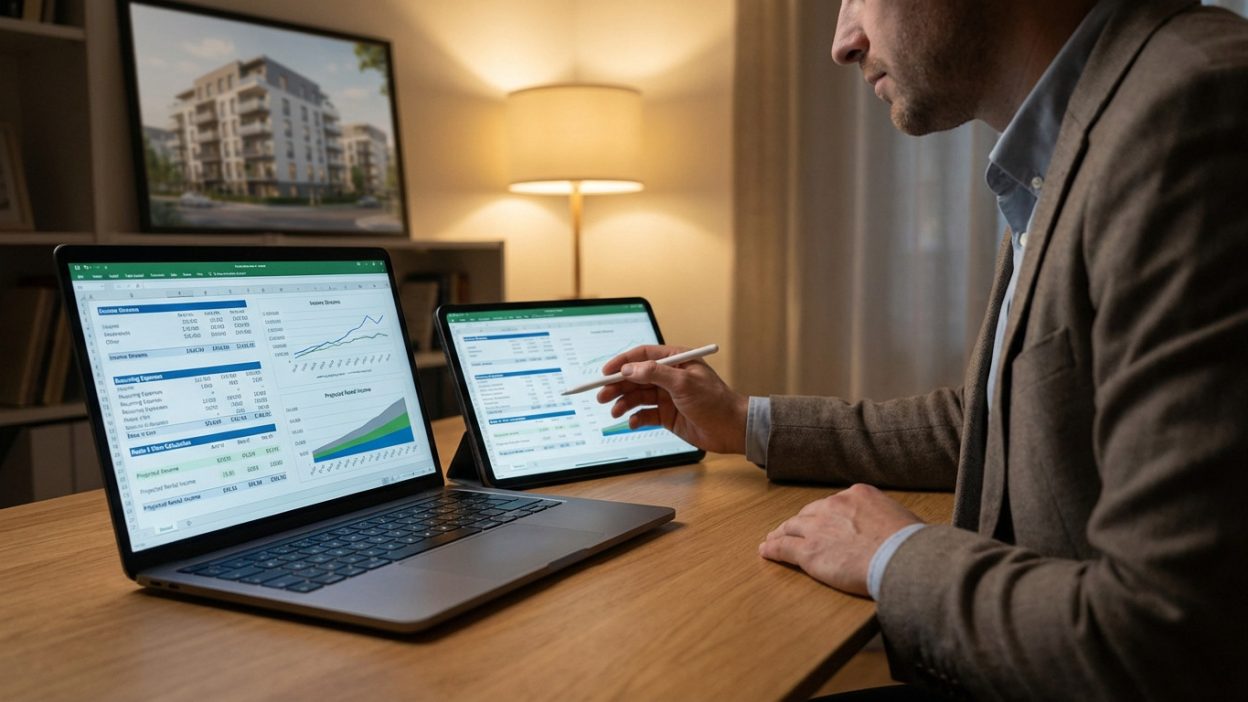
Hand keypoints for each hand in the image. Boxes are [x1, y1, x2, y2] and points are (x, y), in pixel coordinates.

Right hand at [595, 344, 748, 454]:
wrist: (731, 429)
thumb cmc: (715, 401)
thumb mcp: (684, 382)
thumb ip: (655, 373)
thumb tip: (630, 369)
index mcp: (675, 361)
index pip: (642, 356)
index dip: (622, 362)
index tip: (605, 372)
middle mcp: (669, 376)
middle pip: (635, 377)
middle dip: (618, 385)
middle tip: (602, 395)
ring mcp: (667, 396)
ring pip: (637, 396)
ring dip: (624, 402)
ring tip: (615, 411)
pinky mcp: (667, 415)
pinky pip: (645, 414)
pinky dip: (636, 418)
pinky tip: (632, 422)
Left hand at [759, 484, 922, 596]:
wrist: (900, 557)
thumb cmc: (910, 543)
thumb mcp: (902, 517)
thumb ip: (887, 518)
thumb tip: (891, 529)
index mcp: (857, 494)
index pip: (834, 504)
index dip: (825, 515)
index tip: (822, 521)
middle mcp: (834, 506)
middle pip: (809, 513)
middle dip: (800, 522)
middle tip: (791, 529)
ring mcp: (818, 527)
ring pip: (792, 527)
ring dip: (781, 533)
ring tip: (773, 538)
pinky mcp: (809, 551)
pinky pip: (784, 547)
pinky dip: (772, 548)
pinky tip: (766, 550)